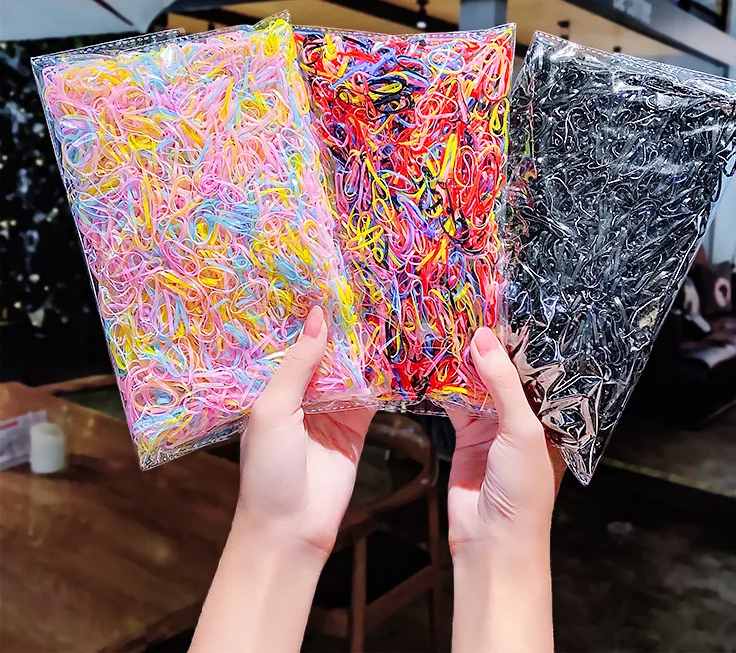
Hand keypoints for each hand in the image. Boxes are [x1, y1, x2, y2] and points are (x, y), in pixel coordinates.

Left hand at [191, 306, 374, 652]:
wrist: (291, 528)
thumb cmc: (268, 469)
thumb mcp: (273, 410)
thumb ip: (298, 365)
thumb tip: (318, 317)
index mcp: (272, 385)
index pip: (289, 341)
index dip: (302, 314)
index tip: (320, 278)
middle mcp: (301, 391)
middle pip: (323, 349)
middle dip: (338, 323)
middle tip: (359, 282)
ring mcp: (331, 406)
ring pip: (350, 366)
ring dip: (362, 343)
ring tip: (381, 303)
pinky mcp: (357, 423)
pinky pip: (371, 392)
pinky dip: (382, 373)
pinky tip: (396, 345)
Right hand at [446, 326, 565, 652]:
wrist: (493, 541)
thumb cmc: (524, 490)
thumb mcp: (521, 430)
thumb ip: (501, 383)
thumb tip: (483, 338)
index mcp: (546, 415)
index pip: (533, 368)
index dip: (518, 340)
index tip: (499, 307)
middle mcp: (521, 417)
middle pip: (502, 372)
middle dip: (487, 346)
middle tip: (466, 309)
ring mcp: (492, 427)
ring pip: (477, 384)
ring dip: (463, 362)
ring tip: (447, 326)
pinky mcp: (467, 437)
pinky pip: (455, 404)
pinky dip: (444, 386)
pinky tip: (433, 363)